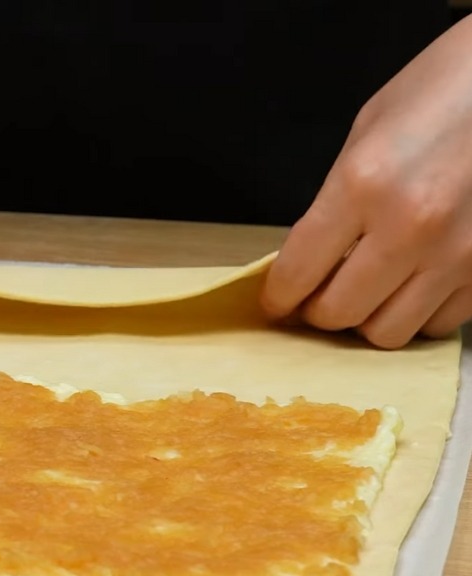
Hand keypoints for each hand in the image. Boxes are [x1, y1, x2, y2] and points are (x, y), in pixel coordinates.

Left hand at [261, 17, 471, 348]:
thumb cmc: (447, 86)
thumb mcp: (371, 130)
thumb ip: (336, 202)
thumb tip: (312, 262)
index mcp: (364, 183)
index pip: (296, 273)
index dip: (279, 297)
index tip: (278, 300)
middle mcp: (409, 227)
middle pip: (339, 314)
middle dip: (321, 310)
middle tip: (323, 293)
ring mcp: (456, 253)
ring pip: (387, 332)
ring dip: (370, 317)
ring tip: (373, 289)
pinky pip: (438, 324)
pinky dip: (420, 313)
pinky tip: (418, 283)